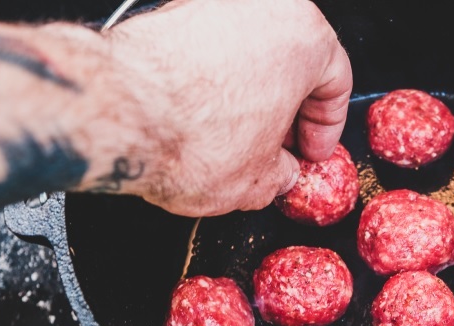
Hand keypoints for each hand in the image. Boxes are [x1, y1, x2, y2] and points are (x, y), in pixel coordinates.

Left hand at [109, 0, 352, 215]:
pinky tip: (204, 118)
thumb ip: (283, 174)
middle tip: (280, 148)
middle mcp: (261, 6)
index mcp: (303, 36)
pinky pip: (210, 50)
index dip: (327, 130)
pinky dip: (214, 81)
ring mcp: (213, 4)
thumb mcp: (259, 180)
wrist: (117, 115)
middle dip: (288, 111)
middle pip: (293, 62)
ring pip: (250, 53)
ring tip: (238, 138)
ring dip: (252, 95)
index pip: (336, 83)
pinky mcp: (172, 12)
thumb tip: (280, 173)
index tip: (311, 151)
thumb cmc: (190, 136)